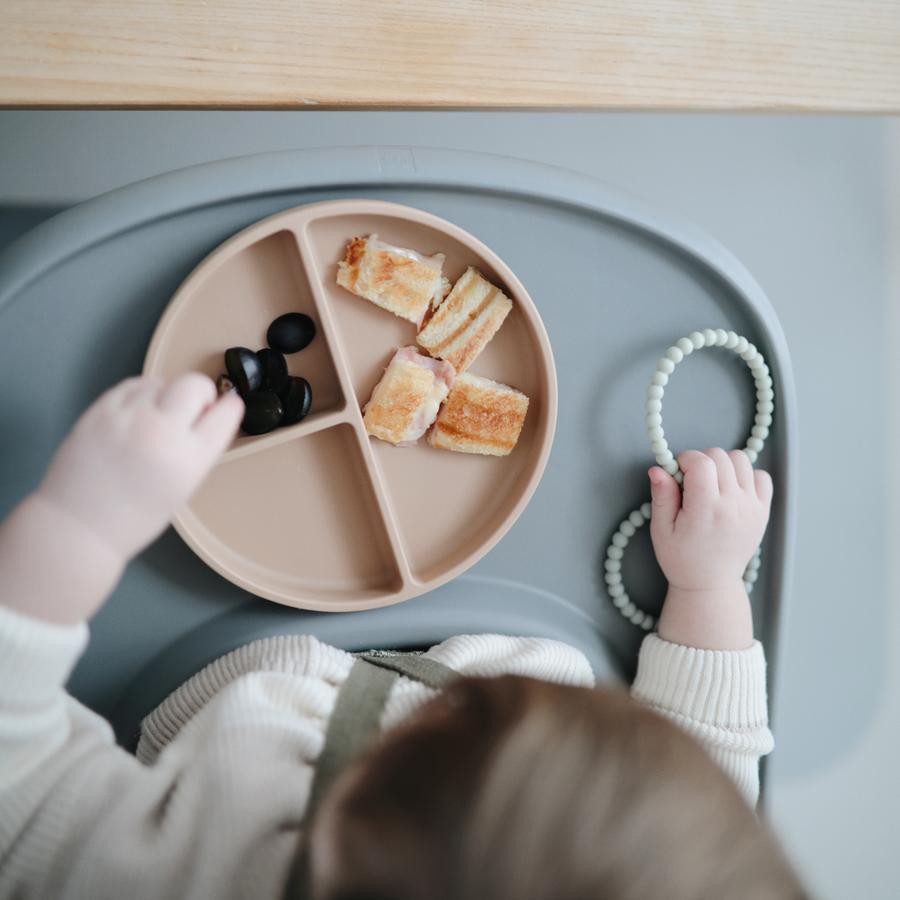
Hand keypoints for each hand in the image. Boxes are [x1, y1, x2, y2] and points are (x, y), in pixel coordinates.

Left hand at [38, 374, 242, 561]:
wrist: (79, 527)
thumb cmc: (136, 515)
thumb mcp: (184, 486)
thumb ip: (199, 449)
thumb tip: (208, 413)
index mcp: (190, 459)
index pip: (227, 413)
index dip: (229, 408)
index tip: (226, 408)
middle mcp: (162, 433)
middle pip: (195, 385)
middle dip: (200, 394)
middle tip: (190, 412)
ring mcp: (128, 418)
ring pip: (161, 382)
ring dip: (165, 395)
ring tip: (154, 418)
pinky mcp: (99, 412)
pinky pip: (131, 386)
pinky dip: (140, 395)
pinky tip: (135, 414)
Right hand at [649, 448, 772, 591]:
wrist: (710, 583)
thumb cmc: (682, 558)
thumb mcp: (661, 529)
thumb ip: (661, 496)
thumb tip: (658, 468)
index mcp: (706, 509)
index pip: (700, 461)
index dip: (684, 459)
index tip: (678, 472)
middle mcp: (733, 505)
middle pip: (720, 456)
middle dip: (701, 460)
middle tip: (692, 481)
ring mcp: (752, 507)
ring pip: (741, 460)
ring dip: (723, 464)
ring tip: (711, 483)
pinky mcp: (763, 511)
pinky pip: (762, 476)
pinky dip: (746, 475)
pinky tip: (731, 489)